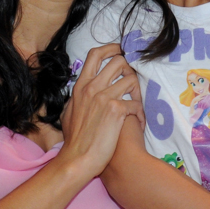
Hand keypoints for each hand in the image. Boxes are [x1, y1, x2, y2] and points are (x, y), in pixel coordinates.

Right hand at [58, 44, 143, 178]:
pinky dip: (140, 115)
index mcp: (81, 86)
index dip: (111, 48)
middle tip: (133, 85)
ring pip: (132, 80)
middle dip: (130, 70)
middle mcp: (92, 87)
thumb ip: (77, 99)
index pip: (95, 55)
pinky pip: (136, 103)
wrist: (77, 159)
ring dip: (138, 93)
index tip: (121, 51)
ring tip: (137, 107)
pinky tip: (138, 125)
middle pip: (118, 61)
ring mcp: (104, 97)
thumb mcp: (69, 113)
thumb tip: (80, 94)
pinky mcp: (116, 110)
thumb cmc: (74, 141)